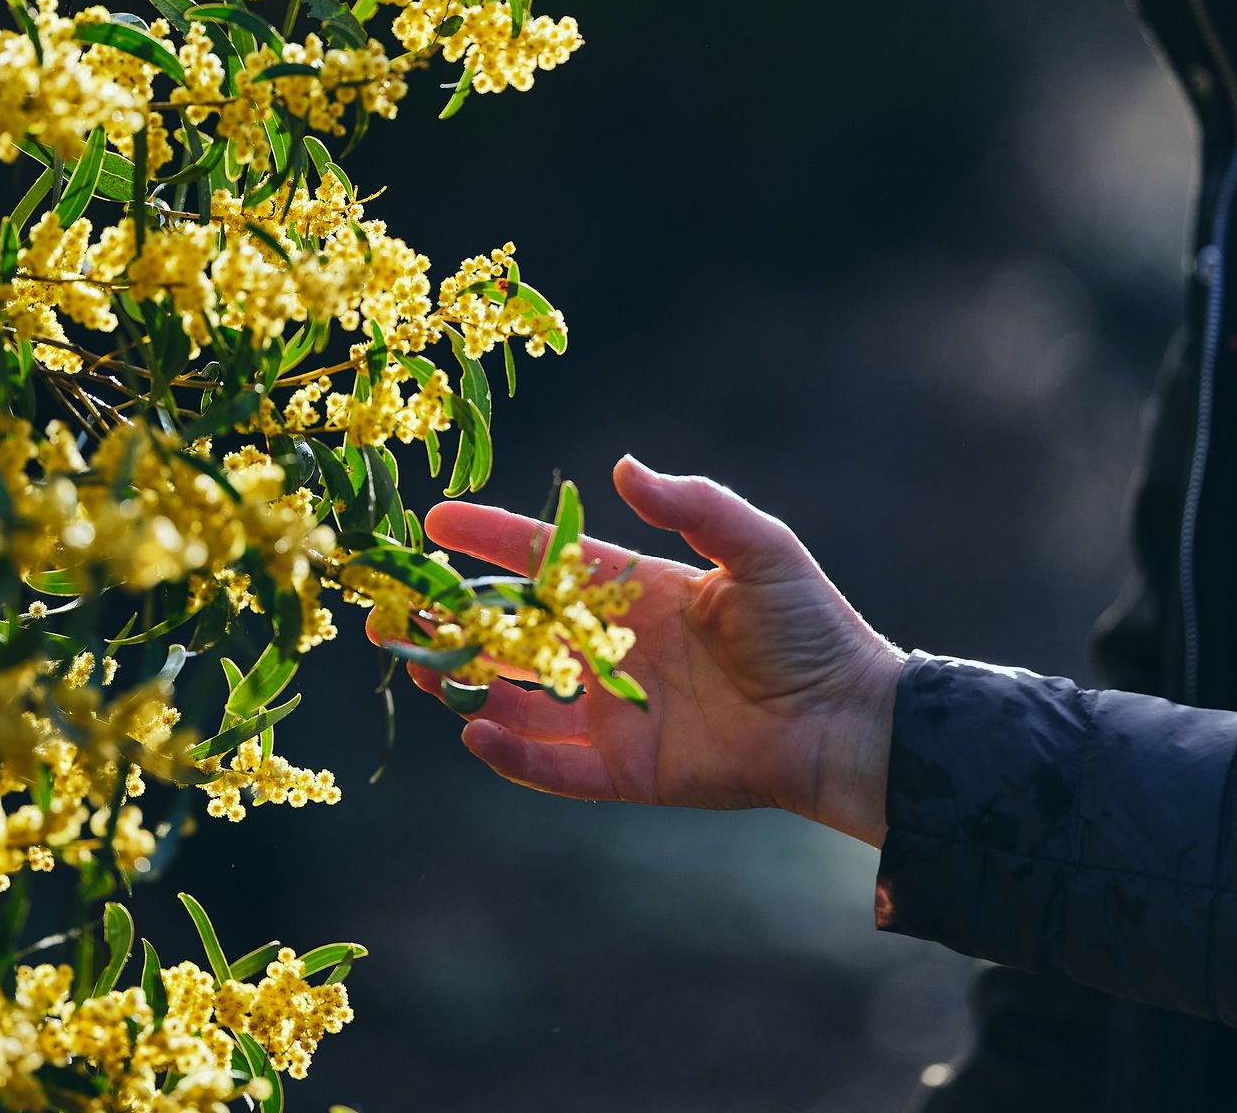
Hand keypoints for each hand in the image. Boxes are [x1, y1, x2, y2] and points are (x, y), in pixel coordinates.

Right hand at [410, 455, 905, 846]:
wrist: (846, 719)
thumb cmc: (808, 626)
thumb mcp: (757, 548)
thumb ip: (692, 505)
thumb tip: (621, 466)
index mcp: (633, 589)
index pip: (543, 559)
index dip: (489, 539)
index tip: (435, 520)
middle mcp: (610, 647)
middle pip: (511, 630)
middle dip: (449, 618)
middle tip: (390, 609)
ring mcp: (611, 709)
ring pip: (516, 696)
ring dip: (465, 681)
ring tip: (419, 664)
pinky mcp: (624, 768)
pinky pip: (551, 765)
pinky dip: (510, 753)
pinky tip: (473, 730)